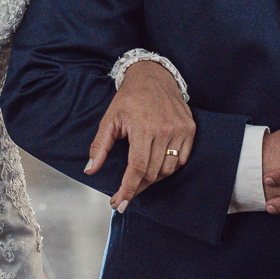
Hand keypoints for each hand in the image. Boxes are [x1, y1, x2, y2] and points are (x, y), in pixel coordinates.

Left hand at [84, 60, 194, 211]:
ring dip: (153, 179)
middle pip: (152, 172)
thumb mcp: (110, 119)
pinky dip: (169, 168)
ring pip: (168, 169)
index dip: (127, 190)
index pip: (137, 168)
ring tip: (139, 179)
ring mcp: (180, 129)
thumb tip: (89, 170)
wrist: (152, 75)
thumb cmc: (129, 97)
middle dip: (137, 187)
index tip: (119, 203)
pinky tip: (157, 167)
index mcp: (143, 127)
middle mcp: (165, 129)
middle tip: (124, 195)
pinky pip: (182, 159)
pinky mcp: (190, 128)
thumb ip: (100, 145)